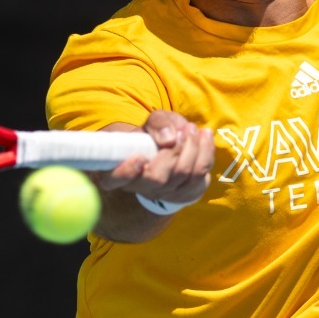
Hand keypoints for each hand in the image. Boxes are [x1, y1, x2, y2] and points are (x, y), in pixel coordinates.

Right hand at [92, 110, 212, 207]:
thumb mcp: (152, 122)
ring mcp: (164, 195)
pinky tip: (204, 137)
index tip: (139, 158)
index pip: (111, 180)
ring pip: (183, 176)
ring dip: (194, 148)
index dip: (125, 172)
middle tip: (184, 129)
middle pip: (158, 178)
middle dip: (176, 149)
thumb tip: (169, 138)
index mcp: (119, 170)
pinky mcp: (186, 195)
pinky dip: (206, 153)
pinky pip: (200, 178)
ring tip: (194, 129)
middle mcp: (140, 187)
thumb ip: (158, 123)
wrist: (170, 150)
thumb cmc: (155, 136)